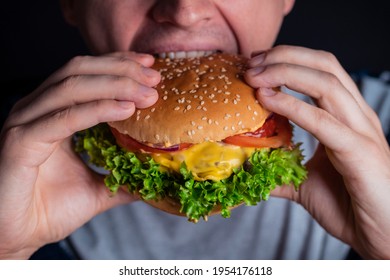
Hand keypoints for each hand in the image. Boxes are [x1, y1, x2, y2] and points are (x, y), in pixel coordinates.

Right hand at [0, 52, 159, 258]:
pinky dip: (97, 110)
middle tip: (155, 77)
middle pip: (79, 71)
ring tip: (147, 94)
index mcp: (52, 113)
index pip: (86, 74)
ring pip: (71, 87)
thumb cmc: (49, 210)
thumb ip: (124, 176)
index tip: (151, 66)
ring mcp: (25, 123)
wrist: (18, 237)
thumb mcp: (97, 188)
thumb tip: (154, 174)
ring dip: (114, 85)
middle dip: (121, 69)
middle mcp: (36, 110)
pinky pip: (63, 118)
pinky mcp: (20, 142)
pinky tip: (125, 110)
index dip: (118, 65)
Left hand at [245, 45, 389, 258]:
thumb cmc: (348, 206)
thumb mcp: (304, 183)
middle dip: (285, 57)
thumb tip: (251, 169)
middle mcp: (357, 116)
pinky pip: (324, 122)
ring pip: (327, 83)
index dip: (288, 60)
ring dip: (286, 73)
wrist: (379, 236)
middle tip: (252, 63)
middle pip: (325, 65)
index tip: (255, 64)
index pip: (321, 71)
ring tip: (255, 76)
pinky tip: (267, 99)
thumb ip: (280, 171)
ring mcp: (361, 131)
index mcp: (347, 117)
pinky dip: (293, 106)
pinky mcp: (360, 152)